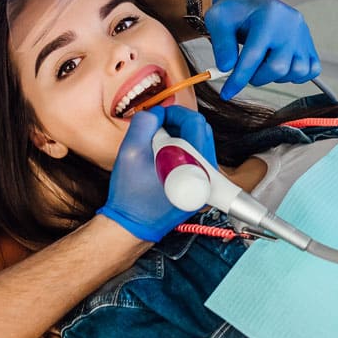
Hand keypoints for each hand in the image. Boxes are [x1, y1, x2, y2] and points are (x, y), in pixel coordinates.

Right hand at [98, 105, 217, 241]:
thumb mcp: (130, 151)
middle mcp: (207, 175)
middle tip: (157, 126)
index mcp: (194, 166)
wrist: (132, 225)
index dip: (174, 113)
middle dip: (178, 122)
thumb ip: (144, 123)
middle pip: (201, 130)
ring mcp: (206, 181)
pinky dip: (182, 148)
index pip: (195, 122)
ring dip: (180, 134)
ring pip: (200, 142)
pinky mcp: (201, 185)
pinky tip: (164, 154)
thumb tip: (157, 112)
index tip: (158, 116)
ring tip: (158, 142)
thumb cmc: (131, 195)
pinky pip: (197, 156)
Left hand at [202, 0, 319, 99]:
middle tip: (246, 72)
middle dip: (257, 78)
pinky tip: (280, 68)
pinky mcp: (308, 43)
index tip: (226, 93)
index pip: (253, 56)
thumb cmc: (235, 10)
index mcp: (268, 16)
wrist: (251, 0)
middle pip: (278, 67)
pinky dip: (297, 75)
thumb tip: (227, 67)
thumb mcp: (218, 19)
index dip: (238, 78)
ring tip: (263, 66)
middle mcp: (290, 24)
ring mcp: (302, 34)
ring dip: (277, 77)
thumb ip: (222, 43)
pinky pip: (312, 69)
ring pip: (297, 71)